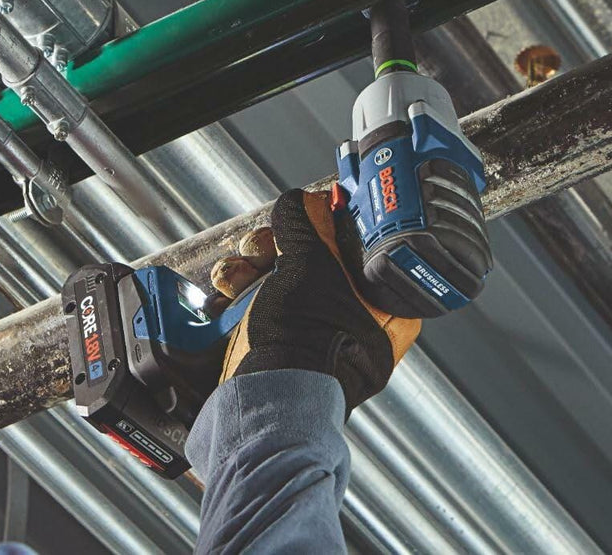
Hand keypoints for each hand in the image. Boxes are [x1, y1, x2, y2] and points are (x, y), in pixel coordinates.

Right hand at [208, 189, 421, 413]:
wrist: (263, 409)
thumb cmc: (303, 345)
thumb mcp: (310, 266)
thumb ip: (307, 224)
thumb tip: (302, 202)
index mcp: (384, 307)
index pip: (359, 247)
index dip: (326, 224)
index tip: (302, 214)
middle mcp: (354, 323)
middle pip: (313, 260)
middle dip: (275, 247)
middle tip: (261, 248)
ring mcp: (314, 339)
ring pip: (281, 280)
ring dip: (250, 268)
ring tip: (236, 275)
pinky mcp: (278, 349)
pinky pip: (261, 306)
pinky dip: (240, 294)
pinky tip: (226, 292)